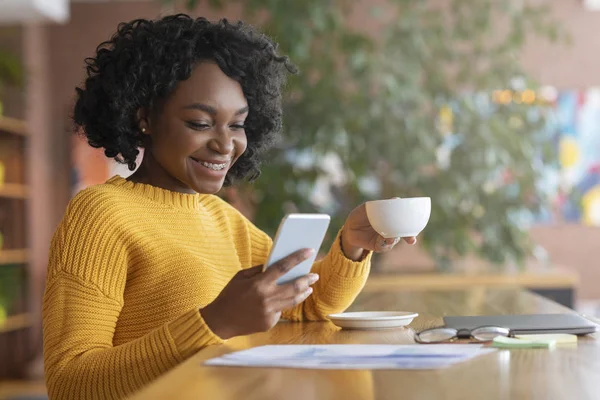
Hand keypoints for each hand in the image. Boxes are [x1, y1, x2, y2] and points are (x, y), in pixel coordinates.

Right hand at [200, 249, 319, 338]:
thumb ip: (259, 270)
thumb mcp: (241, 277)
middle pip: (294, 287)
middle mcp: (266, 298)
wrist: (220, 321)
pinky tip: (285, 300)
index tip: (310, 250)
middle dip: (307, 279)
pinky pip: (281, 311)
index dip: (298, 258)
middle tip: (314, 275)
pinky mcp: (269, 323)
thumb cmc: (230, 295)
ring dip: (303, 293)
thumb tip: (277, 264)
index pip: (282, 267)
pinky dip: (283, 304)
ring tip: (308, 287)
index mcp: (258, 284)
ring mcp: (269, 313)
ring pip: (293, 301)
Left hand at [341, 200, 416, 260]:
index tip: (418, 225)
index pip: (405, 220)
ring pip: (394, 240)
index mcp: (391, 218)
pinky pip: (385, 246)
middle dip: (409, 237)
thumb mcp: (368, 207)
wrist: (349, 228)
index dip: (413, 223)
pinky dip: (385, 244)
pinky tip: (382, 240)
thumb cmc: (360, 215)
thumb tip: (396, 200)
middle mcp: (391, 228)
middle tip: (411, 239)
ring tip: (389, 238)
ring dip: (393, 239)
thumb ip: (381, 205)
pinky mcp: (379, 246)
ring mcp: (386, 238)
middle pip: (404, 233)